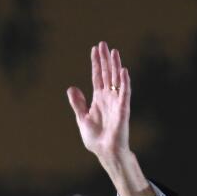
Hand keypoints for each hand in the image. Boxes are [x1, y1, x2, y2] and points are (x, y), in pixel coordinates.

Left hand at [65, 42, 152, 195]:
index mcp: (98, 99)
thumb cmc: (95, 138)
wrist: (104, 151)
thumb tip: (71, 88)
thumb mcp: (82, 118)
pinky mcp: (123, 109)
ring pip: (116, 80)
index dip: (96, 63)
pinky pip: (125, 93)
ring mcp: (116, 102)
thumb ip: (78, 103)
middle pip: (107, 74)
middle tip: (104, 44)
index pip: (97, 76)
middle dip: (105, 59)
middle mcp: (108, 97)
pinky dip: (124, 82)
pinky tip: (123, 70)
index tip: (95, 49)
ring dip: (116, 66)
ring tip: (114, 52)